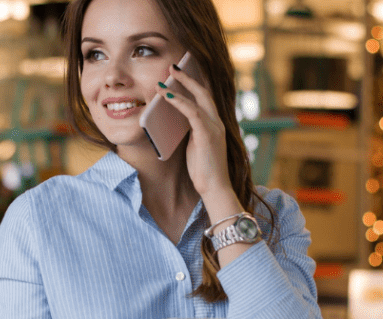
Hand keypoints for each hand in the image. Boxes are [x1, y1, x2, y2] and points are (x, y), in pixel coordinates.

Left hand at [156, 64, 231, 197]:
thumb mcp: (194, 145)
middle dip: (188, 77)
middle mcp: (217, 122)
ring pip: (198, 98)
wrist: (214, 188)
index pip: (205, 98)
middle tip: (172, 66)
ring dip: (180, 86)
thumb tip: (174, 119)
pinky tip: (166, 96)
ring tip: (165, 77)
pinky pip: (192, 112)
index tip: (180, 73)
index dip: (193, 83)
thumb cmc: (203, 170)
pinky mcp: (207, 134)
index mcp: (214, 124)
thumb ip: (189, 131)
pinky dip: (179, 102)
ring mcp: (214, 127)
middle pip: (204, 92)